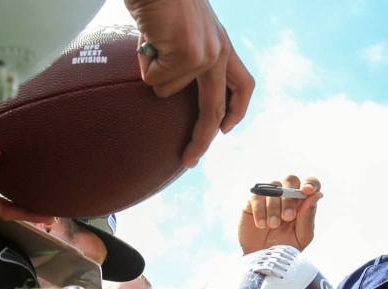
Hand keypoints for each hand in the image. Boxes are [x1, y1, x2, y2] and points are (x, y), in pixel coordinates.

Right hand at [126, 0, 254, 167]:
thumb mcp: (179, 28)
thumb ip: (183, 54)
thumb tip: (166, 87)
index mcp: (220, 42)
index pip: (242, 83)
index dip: (237, 110)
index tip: (225, 130)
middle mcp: (218, 50)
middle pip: (216, 107)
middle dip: (202, 139)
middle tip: (189, 160)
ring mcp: (205, 54)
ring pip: (170, 90)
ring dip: (152, 72)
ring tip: (149, 43)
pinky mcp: (188, 55)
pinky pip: (157, 81)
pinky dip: (145, 65)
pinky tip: (147, 40)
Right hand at [238, 175, 322, 254]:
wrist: (261, 261)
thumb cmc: (284, 249)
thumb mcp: (301, 237)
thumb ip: (308, 217)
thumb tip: (316, 195)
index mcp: (302, 203)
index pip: (310, 183)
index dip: (311, 183)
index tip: (308, 190)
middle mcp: (287, 196)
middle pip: (291, 180)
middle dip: (290, 198)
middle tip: (288, 217)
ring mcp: (269, 197)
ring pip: (274, 187)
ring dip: (274, 207)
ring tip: (273, 225)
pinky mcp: (252, 202)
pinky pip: (257, 196)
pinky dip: (260, 210)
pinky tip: (261, 224)